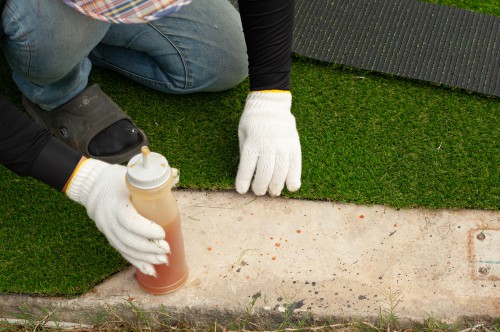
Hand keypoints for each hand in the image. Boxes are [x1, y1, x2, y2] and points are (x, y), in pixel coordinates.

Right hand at [65, 158, 169, 275]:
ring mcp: (108, 231)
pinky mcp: (110, 237)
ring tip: (163, 261)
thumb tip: (175, 174)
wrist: (92, 187)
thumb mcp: (130, 175)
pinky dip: (137, 262)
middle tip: (167, 249)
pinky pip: (123, 253)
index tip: (162, 233)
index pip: (129, 221)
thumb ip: (149, 178)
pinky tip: (150, 270)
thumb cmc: (117, 180)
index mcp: (115, 204)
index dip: (145, 230)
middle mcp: (109, 220)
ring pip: (126, 249)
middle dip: (149, 248)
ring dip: (145, 258)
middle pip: (128, 240)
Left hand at [236, 91, 300, 195]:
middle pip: (265, 172)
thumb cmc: (253, 121)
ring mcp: (283, 144)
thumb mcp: (243, 134)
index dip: (244, 181)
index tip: (241, 190)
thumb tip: (249, 176)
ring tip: (272, 192)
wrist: (271, 103)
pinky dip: (294, 178)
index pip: (247, 166)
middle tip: (258, 191)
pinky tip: (291, 187)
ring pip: (281, 171)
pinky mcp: (294, 145)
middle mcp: (268, 144)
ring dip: (276, 185)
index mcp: (252, 141)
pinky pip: (296, 164)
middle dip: (261, 186)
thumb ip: (246, 153)